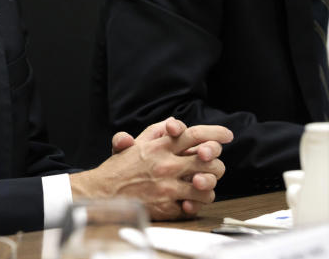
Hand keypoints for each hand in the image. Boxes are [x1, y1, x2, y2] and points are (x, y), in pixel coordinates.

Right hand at [110, 118, 227, 213]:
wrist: (102, 192)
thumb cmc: (119, 167)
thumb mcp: (136, 142)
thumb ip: (156, 131)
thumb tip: (173, 123)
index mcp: (160, 146)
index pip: (195, 134)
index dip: (215, 133)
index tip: (226, 135)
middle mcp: (166, 164)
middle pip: (208, 160)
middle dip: (216, 161)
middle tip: (213, 163)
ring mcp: (168, 187)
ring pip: (206, 184)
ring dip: (209, 184)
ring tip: (204, 183)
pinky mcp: (167, 206)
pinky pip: (194, 205)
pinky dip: (197, 203)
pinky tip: (191, 199)